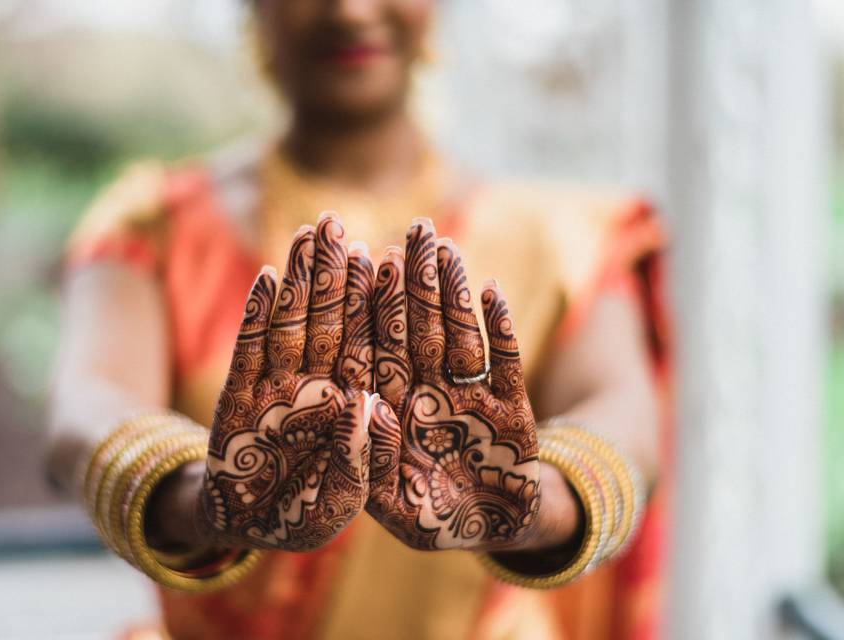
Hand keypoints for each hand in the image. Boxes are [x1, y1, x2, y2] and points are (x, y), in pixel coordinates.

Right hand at [199, 214, 375, 550]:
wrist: (242, 527)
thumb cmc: (299, 519)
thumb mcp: (338, 502)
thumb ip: (357, 459)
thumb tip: (366, 407)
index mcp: (350, 409)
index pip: (366, 346)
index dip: (374, 303)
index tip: (385, 258)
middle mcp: (316, 390)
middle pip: (330, 321)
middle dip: (334, 272)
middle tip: (340, 220)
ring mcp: (276, 389)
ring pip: (292, 325)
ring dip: (299, 280)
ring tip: (306, 232)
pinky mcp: (237, 397)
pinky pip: (250, 351)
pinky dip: (257, 317)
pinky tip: (269, 278)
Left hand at [366, 219, 539, 550]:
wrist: (494, 529)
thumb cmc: (435, 521)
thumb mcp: (396, 506)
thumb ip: (377, 459)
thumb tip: (369, 407)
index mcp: (393, 411)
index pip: (379, 349)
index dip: (373, 305)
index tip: (366, 260)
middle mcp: (428, 395)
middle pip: (418, 329)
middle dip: (414, 280)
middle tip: (412, 228)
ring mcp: (468, 396)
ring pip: (459, 334)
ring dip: (453, 291)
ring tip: (446, 246)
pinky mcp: (510, 406)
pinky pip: (504, 362)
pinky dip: (501, 329)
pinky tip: (493, 289)